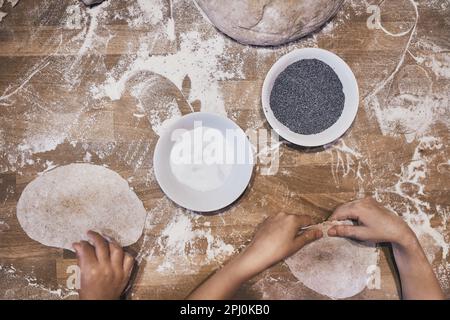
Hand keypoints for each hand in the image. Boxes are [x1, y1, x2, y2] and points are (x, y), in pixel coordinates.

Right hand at [72, 231, 134, 299]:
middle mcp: (105, 269)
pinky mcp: (125, 274)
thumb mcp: (80, 278)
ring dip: (110, 241)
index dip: (82, 244)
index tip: (80, 242)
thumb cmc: (88, 294)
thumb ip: (81, 261)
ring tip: (105, 238)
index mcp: (91, 271)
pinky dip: (124, 253)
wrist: (100, 305)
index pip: (87, 249)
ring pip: (117, 249)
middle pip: (102, 245)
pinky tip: (118, 251)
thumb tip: (78, 246)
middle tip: (91, 233)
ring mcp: (117, 271)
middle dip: (95, 236)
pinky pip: (129, 258)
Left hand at [187, 212, 321, 299]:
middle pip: (297, 219)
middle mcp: (283, 215)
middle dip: (299, 227)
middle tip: (297, 240)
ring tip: (286, 241)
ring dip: (289, 228)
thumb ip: (308, 236)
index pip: (308, 219)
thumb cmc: (276, 251)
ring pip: (286, 220)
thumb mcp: (296, 245)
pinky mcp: (266, 221)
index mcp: (293, 219)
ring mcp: (273, 217)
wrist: (257, 254)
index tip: (312, 233)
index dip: (311, 226)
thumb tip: (318, 232)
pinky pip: (277, 222)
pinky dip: (280, 228)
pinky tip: (277, 239)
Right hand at [327, 197, 414, 246]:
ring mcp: (367, 200)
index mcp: (358, 208)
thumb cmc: (381, 232)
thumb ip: (344, 231)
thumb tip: (330, 231)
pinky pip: (356, 204)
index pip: (338, 212)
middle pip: (342, 207)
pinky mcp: (371, 201)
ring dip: (344, 213)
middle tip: (334, 227)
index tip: (329, 228)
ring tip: (343, 224)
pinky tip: (353, 219)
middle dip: (337, 216)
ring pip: (349, 205)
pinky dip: (351, 210)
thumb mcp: (361, 234)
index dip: (332, 220)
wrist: (398, 229)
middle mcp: (362, 201)